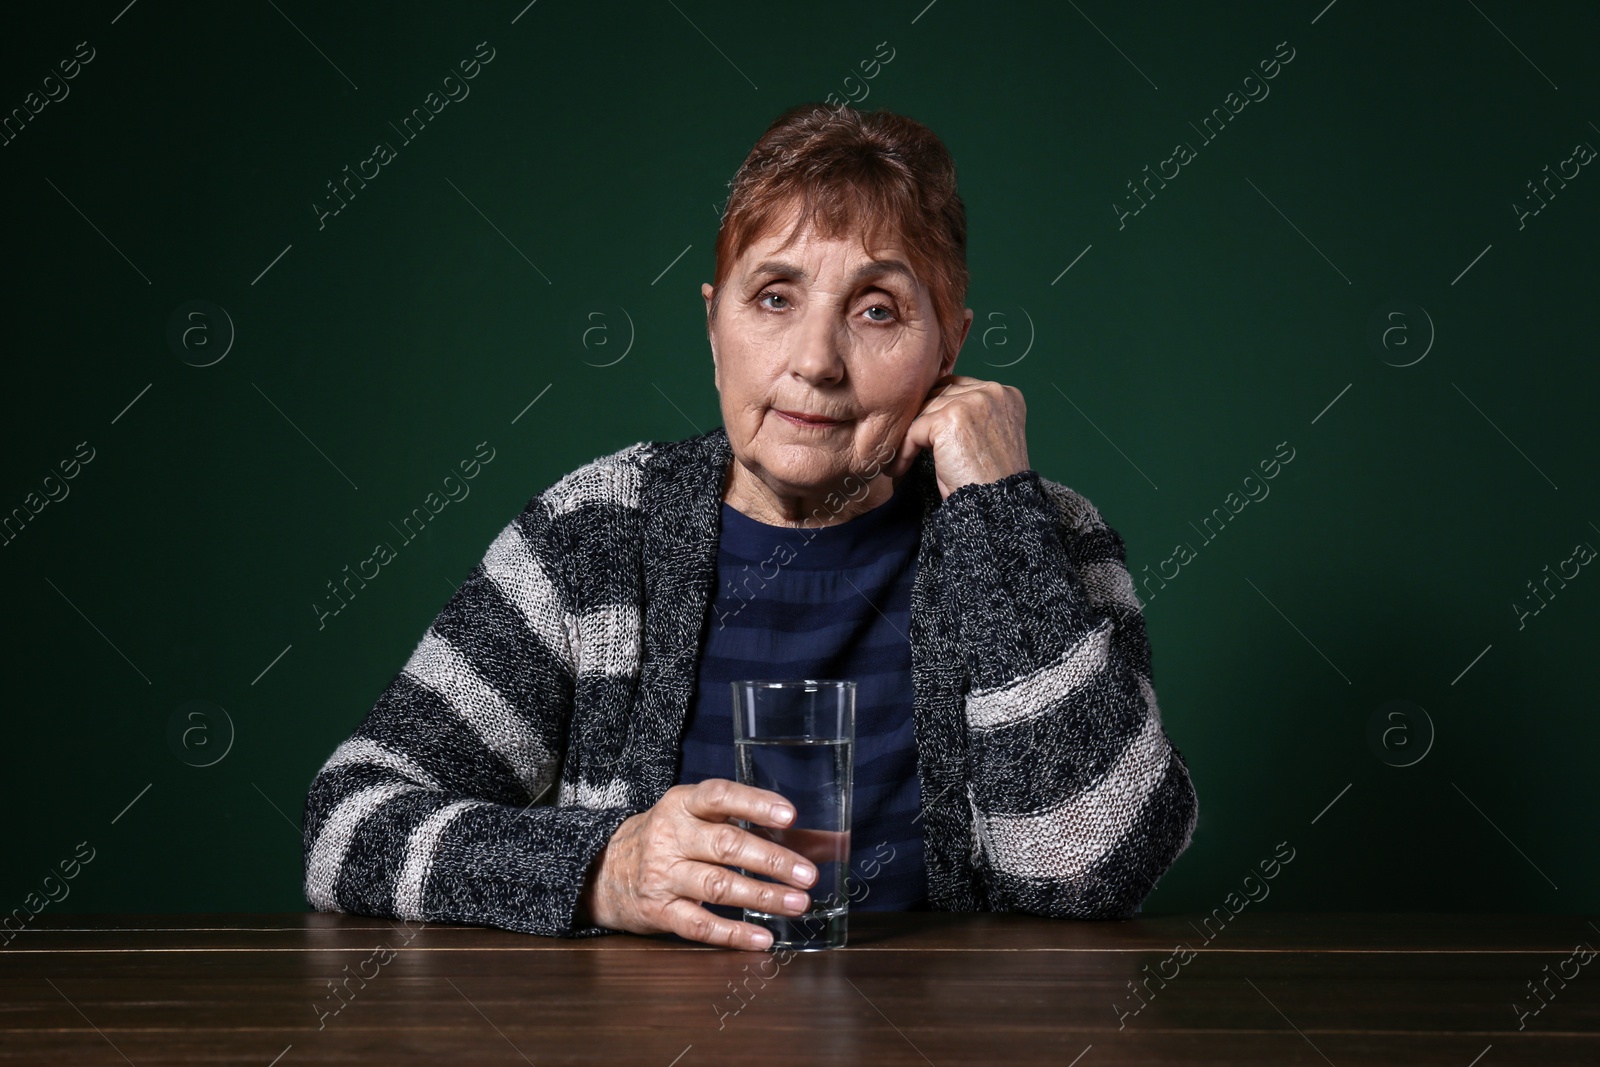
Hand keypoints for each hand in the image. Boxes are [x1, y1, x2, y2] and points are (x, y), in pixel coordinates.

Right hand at [575, 779, 818, 949]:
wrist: (605, 872)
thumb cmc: (671, 840)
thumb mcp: (701, 820)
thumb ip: (759, 827)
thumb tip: (831, 842)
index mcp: (683, 804)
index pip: (719, 797)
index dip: (754, 804)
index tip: (789, 815)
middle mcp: (671, 836)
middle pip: (725, 846)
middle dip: (771, 860)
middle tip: (808, 875)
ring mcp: (663, 875)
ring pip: (716, 886)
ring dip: (761, 897)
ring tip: (798, 904)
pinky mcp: (658, 911)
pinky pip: (698, 925)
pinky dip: (732, 933)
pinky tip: (762, 938)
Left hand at [888, 374, 1028, 498]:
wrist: (995, 504)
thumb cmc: (990, 480)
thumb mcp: (986, 437)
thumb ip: (971, 415)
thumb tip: (930, 405)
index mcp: (1005, 394)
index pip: (958, 387)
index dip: (938, 409)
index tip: (925, 432)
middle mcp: (991, 392)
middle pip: (940, 394)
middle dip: (922, 420)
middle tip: (908, 444)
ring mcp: (972, 402)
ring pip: (925, 411)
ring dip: (910, 437)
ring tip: (903, 459)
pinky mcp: (950, 419)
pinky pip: (914, 429)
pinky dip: (904, 450)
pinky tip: (900, 468)